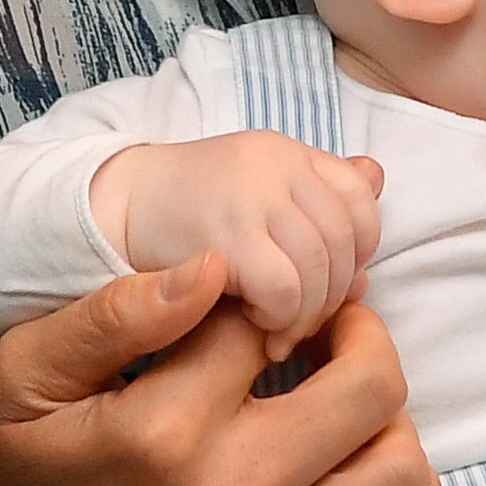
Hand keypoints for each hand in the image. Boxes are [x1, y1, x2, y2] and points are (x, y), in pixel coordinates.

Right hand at [0, 266, 439, 485]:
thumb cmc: (23, 475)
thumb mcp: (28, 371)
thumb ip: (116, 310)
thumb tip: (217, 266)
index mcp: (163, 429)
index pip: (266, 324)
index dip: (267, 297)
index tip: (256, 303)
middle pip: (369, 389)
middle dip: (361, 337)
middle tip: (330, 330)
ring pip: (399, 472)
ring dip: (391, 420)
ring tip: (348, 402)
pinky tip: (372, 472)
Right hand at [91, 134, 385, 345]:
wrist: (112, 208)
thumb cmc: (189, 214)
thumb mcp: (257, 193)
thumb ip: (314, 202)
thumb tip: (374, 221)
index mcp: (288, 152)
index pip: (360, 197)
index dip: (359, 249)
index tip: (330, 283)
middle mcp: (276, 163)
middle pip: (344, 239)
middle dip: (334, 294)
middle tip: (305, 324)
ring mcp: (250, 195)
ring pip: (318, 268)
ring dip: (306, 314)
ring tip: (279, 333)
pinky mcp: (224, 234)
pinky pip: (284, 287)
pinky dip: (280, 317)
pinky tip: (256, 324)